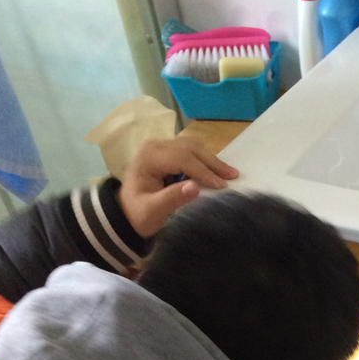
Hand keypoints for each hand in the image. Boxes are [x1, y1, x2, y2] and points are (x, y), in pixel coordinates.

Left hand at [117, 138, 238, 237]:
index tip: (221, 185)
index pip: (182, 158)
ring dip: (211, 159)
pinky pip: (190, 151)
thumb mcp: (152, 211)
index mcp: (149, 156)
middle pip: (189, 148)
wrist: (126, 212)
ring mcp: (162, 147)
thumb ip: (172, 199)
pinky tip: (217, 171)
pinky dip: (205, 160)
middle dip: (212, 162)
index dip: (203, 171)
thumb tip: (195, 188)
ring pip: (192, 146)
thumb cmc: (137, 213)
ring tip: (229, 173)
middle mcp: (155, 146)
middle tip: (233, 176)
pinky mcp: (168, 152)